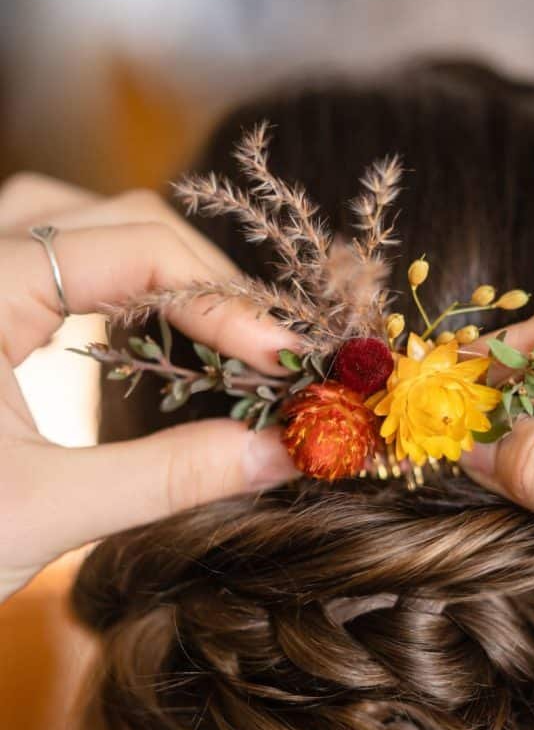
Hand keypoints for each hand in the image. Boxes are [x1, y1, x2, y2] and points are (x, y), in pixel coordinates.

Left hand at [0, 174, 297, 601]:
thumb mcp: (50, 511)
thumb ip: (172, 478)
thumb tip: (280, 454)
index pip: (137, 248)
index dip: (226, 300)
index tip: (287, 361)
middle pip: (114, 218)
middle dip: (203, 279)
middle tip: (263, 349)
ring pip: (78, 226)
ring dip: (156, 269)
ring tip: (217, 328)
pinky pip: (52, 266)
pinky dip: (115, 290)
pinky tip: (146, 332)